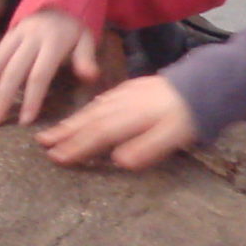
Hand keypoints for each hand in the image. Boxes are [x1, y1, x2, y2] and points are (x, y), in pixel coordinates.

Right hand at [0, 9, 102, 126]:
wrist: (59, 2)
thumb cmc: (74, 30)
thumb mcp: (86, 40)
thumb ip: (86, 59)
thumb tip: (90, 76)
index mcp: (52, 41)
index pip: (39, 74)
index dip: (31, 98)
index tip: (25, 121)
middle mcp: (29, 38)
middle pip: (12, 72)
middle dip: (1, 99)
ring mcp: (15, 35)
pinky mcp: (6, 36)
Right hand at [37, 75, 198, 168]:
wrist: (203, 83)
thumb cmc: (189, 115)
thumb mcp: (174, 136)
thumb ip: (146, 149)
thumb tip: (117, 161)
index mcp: (130, 118)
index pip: (97, 135)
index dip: (76, 147)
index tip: (56, 158)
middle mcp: (122, 105)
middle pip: (89, 121)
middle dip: (64, 134)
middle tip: (42, 145)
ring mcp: (126, 95)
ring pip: (93, 110)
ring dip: (72, 122)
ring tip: (53, 133)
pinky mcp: (132, 89)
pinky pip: (102, 101)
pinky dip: (89, 110)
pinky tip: (84, 114)